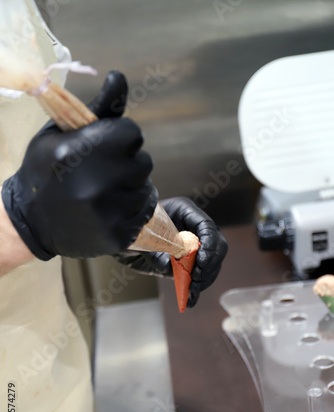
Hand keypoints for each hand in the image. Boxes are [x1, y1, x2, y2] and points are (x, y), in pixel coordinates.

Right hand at [1, 71, 157, 259]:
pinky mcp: (117, 236)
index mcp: (80, 152)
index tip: (106, 146)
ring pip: (145, 188)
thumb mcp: (61, 134)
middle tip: (104, 172)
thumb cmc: (45, 171)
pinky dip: (131, 210)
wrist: (30, 221)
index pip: (132, 133)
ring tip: (105, 192)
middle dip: (127, 162)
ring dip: (130, 187)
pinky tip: (109, 209)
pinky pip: (143, 213)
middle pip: (143, 161)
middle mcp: (96, 184)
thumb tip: (119, 76)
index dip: (121, 138)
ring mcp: (108, 214)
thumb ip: (98, 109)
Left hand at [114, 197, 227, 307]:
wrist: (119, 236)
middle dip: (209, 264)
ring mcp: (192, 246)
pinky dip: (195, 289)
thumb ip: (155, 249)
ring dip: (204, 279)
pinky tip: (190, 300)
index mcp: (184, 212)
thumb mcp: (139, 236)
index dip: (209, 244)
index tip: (201, 261)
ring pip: (210, 264)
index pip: (206, 226)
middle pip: (215, 246)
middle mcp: (192, 228)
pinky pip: (198, 276)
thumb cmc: (129, 228)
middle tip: (196, 277)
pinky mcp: (186, 263)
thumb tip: (169, 266)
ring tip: (192, 291)